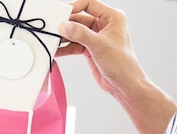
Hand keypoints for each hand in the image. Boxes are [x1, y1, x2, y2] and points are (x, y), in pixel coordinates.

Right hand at [56, 0, 176, 133]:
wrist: (123, 84)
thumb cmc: (122, 63)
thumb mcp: (99, 45)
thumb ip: (81, 34)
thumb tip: (65, 26)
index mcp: (112, 18)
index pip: (90, 4)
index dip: (75, 6)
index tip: (62, 13)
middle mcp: (104, 26)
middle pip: (79, 19)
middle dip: (66, 25)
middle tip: (53, 29)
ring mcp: (96, 38)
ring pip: (75, 33)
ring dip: (64, 38)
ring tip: (52, 42)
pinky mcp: (90, 49)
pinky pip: (74, 45)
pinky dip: (65, 48)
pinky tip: (56, 52)